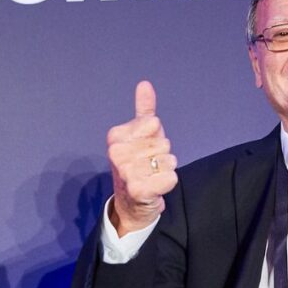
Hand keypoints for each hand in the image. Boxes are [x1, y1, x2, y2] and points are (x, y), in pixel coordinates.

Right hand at [107, 80, 178, 236]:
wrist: (131, 203)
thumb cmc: (138, 164)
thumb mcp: (140, 135)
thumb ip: (144, 109)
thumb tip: (145, 84)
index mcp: (116, 136)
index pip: (154, 124)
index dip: (155, 137)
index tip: (144, 150)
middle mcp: (117, 153)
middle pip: (164, 143)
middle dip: (162, 155)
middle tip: (148, 167)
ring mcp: (126, 172)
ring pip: (169, 160)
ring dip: (165, 170)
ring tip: (151, 177)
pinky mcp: (138, 190)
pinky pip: (171, 177)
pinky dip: (168, 183)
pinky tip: (155, 188)